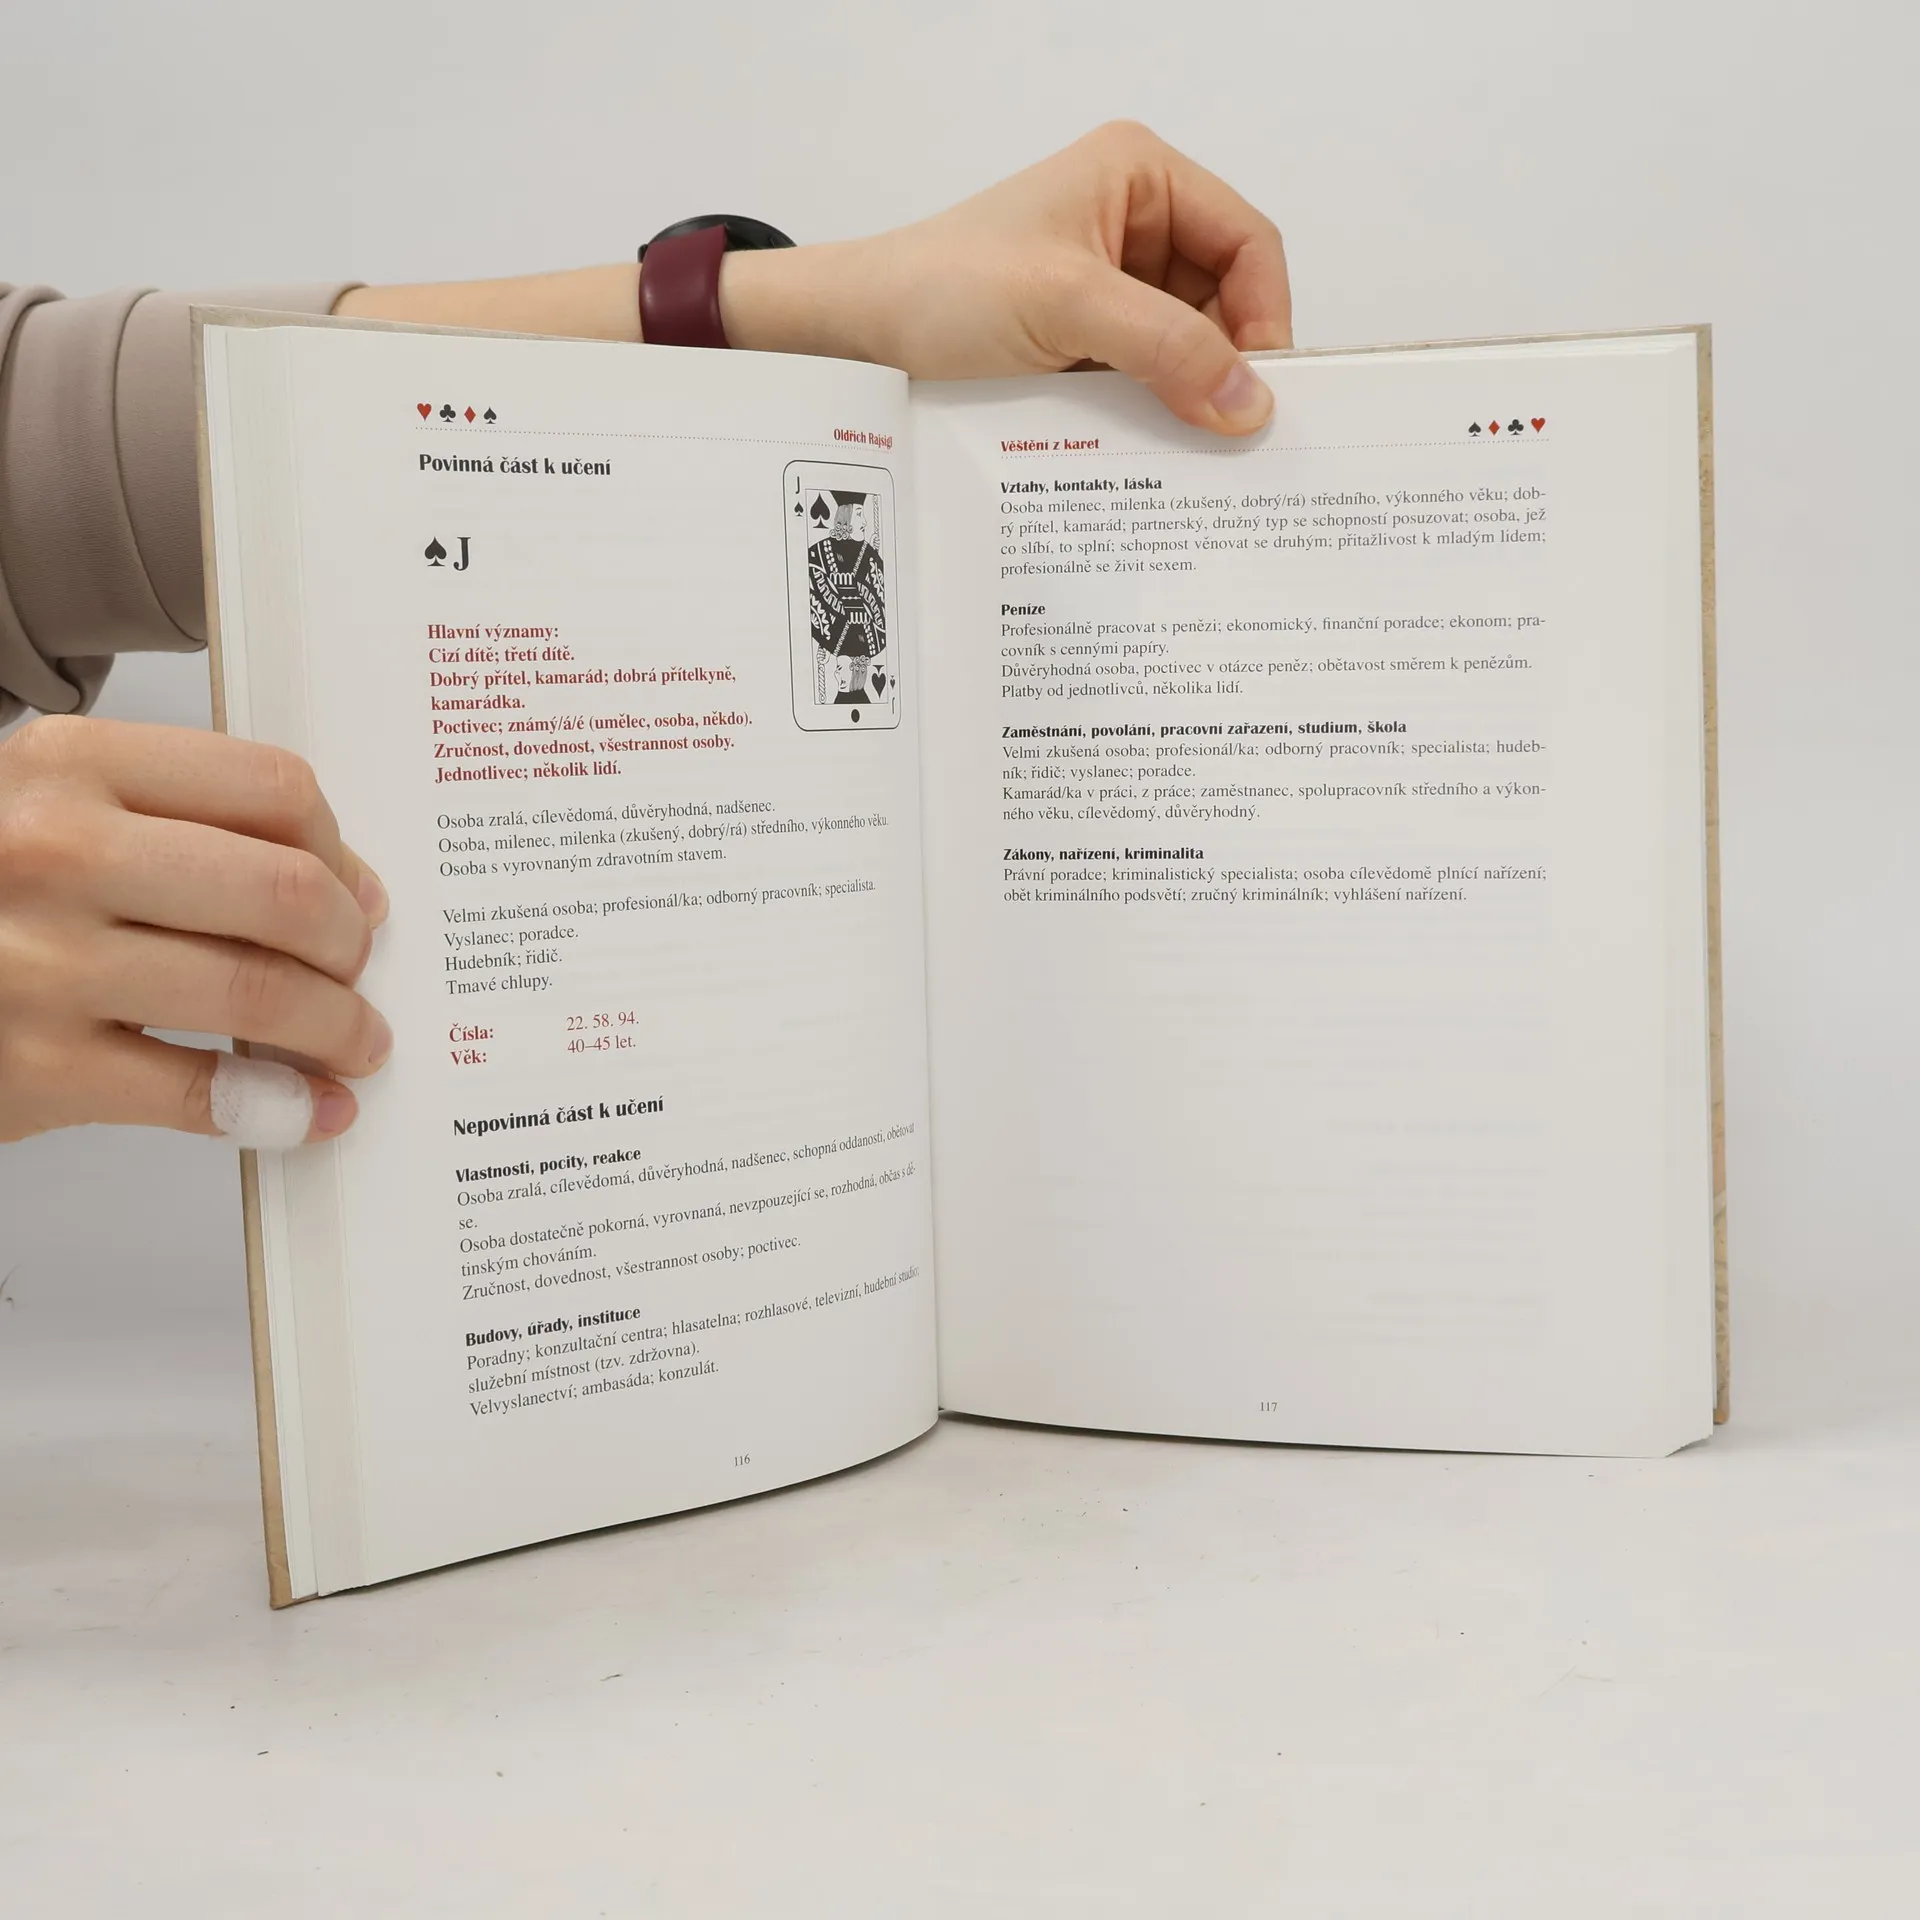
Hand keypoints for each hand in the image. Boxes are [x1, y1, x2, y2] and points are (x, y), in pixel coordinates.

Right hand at [0, 716, 390, 1143]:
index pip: (272, 788)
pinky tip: (310, 1108)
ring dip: (336, 1027)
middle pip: (284, 891)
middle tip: (358, 974)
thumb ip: (183, 822)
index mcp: (70, 764)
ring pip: (258, 990)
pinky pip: (200, 1091)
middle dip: (349, 947)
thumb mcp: (54, 808)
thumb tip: (347, 888)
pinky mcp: (34, 1066)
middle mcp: (53, 851)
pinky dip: (279, 1106)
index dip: (339, 850)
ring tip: (355, 1041)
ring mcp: (39, 962)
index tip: (357, 893)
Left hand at [338, 123, 1289, 432]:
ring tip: (1189, 453)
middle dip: (1230, 365)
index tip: (1263, 393)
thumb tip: (1255, 403)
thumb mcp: (1068, 307)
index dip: (1268, 316)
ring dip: (1187, 398)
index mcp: (1137, 175)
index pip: (1249, 242)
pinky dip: (1150, 415)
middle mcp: (1129, 223)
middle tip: (1236, 440)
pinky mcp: (1077, 343)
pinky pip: (1140, 380)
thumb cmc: (940, 293)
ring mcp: (1103, 287)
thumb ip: (1170, 348)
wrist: (849, 340)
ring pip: (1184, 348)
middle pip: (1225, 300)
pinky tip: (1148, 455)